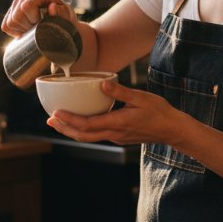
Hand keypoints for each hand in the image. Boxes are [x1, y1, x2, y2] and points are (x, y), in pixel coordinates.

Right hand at [0, 0, 76, 37]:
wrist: (59, 24)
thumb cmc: (64, 19)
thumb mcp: (67, 16)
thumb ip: (61, 12)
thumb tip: (52, 7)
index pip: (26, 7)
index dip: (33, 19)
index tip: (42, 23)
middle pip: (17, 16)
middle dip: (28, 26)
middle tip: (39, 28)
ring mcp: (16, 3)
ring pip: (10, 22)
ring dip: (23, 30)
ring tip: (34, 29)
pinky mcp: (10, 13)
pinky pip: (6, 26)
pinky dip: (16, 32)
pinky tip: (26, 31)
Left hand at [47, 80, 189, 145]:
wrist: (172, 130)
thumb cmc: (159, 112)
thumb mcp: (141, 97)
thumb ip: (120, 92)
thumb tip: (102, 83)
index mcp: (117, 123)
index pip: (87, 124)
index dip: (69, 120)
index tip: (55, 113)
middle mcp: (114, 133)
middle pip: (83, 135)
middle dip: (65, 128)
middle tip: (49, 121)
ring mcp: (116, 137)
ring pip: (89, 137)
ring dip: (72, 130)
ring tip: (58, 122)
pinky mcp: (119, 137)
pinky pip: (97, 135)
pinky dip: (84, 130)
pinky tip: (80, 121)